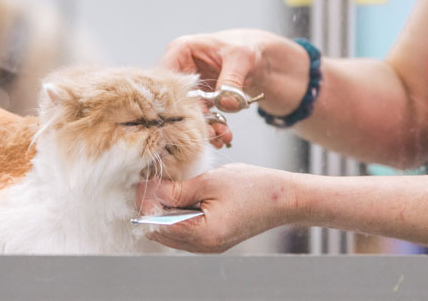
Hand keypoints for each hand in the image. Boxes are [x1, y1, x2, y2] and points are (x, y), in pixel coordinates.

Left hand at [135, 163, 295, 252]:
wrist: (284, 198)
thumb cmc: (252, 187)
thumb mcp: (210, 182)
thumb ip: (176, 190)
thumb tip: (147, 191)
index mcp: (203, 235)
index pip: (157, 224)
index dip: (146, 202)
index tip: (143, 180)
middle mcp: (203, 247)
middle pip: (161, 231)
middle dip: (152, 207)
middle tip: (152, 180)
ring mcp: (209, 246)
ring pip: (170, 231)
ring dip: (164, 210)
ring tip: (167, 186)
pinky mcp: (213, 240)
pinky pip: (184, 230)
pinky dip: (177, 214)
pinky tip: (181, 195)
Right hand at [160, 30, 310, 145]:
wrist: (257, 55)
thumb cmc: (245, 46)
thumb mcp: (241, 58)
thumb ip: (232, 79)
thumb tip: (227, 103)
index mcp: (181, 50)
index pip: (166, 77)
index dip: (174, 98)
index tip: (190, 116)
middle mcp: (179, 68)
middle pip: (174, 98)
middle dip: (191, 119)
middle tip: (209, 134)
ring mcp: (187, 85)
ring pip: (187, 111)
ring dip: (202, 127)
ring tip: (220, 137)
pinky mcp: (197, 99)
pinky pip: (200, 116)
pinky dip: (211, 127)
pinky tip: (223, 136)